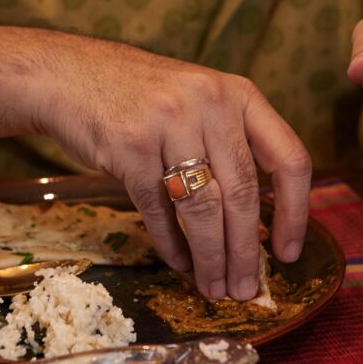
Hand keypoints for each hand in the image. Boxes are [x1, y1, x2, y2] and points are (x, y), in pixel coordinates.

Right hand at [34, 37, 311, 300]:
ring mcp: (168, 123)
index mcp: (239, 94)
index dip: (296, 213)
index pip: (288, 158)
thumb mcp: (198, 100)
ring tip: (214, 289)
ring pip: (201, 208)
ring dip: (210, 257)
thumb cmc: (138, 96)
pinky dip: (170, 244)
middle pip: (242, 193)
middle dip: (245, 251)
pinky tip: (179, 265)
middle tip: (244, 289)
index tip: (288, 253)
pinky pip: (158, 210)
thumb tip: (255, 225)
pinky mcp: (128, 147)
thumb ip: (229, 144)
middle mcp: (210, 104)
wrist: (66, 74)